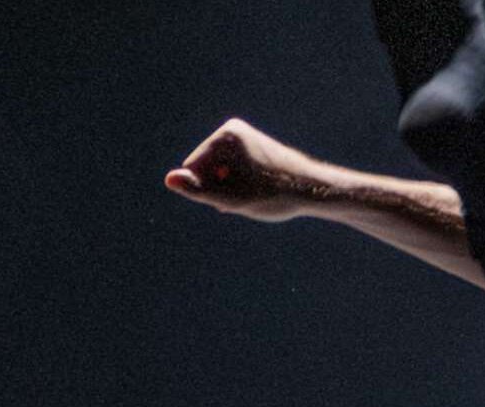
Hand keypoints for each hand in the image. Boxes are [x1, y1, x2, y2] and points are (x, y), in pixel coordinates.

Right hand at [164, 118, 329, 221]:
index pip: (193, 170)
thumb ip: (199, 190)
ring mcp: (243, 136)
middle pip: (206, 169)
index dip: (211, 192)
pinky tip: (257, 192)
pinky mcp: (251, 145)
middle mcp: (233, 129)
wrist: (315, 190)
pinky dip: (240, 184)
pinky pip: (232, 169)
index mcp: (226, 135)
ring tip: (256, 194)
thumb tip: (169, 180)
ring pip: (220, 172)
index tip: (240, 196)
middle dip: (222, 189)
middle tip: (251, 197)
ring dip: (231, 189)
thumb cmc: (276, 195)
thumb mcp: (233, 199)